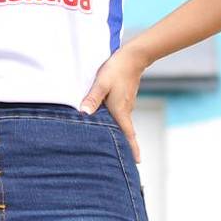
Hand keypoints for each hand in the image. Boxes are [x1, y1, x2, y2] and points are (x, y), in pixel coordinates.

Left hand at [80, 44, 147, 163]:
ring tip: (112, 146)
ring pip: (122, 124)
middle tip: (123, 161)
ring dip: (119, 135)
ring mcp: (126, 105)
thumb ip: (92, 98)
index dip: (132, 149)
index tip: (137, 162)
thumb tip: (84, 113)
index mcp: (121, 111)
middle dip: (125, 147)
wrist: (132, 57)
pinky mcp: (123, 99)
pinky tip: (107, 124)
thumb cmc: (116, 70)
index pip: (128, 135)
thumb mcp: (101, 84)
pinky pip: (120, 115)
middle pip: (126, 133)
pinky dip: (116, 124)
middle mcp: (125, 111)